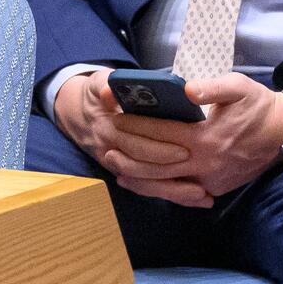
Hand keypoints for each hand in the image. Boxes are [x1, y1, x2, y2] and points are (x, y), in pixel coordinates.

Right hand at [56, 68, 211, 207]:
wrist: (79, 115)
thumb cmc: (97, 96)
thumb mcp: (98, 83)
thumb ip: (105, 86)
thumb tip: (109, 92)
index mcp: (108, 129)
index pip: (135, 144)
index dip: (160, 150)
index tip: (185, 151)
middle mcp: (111, 152)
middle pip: (143, 168)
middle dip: (171, 171)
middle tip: (201, 174)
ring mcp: (117, 166)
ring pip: (146, 185)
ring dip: (173, 192)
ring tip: (202, 195)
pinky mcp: (125, 173)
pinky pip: (148, 189)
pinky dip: (171, 195)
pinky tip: (196, 200)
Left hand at [101, 72, 282, 205]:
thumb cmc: (257, 106)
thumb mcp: (239, 87)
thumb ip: (213, 87)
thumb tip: (188, 89)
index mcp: (206, 137)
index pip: (161, 133)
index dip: (136, 125)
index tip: (115, 117)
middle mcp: (204, 162)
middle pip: (156, 161)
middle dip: (129, 152)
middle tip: (104, 142)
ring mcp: (209, 180)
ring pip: (164, 183)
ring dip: (136, 175)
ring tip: (113, 165)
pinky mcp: (213, 188)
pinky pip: (179, 192)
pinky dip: (155, 188)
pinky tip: (137, 182)